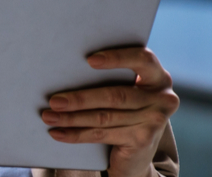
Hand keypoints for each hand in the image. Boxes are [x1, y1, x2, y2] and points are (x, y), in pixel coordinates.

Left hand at [41, 47, 178, 176]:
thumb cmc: (124, 111)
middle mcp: (162, 97)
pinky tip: (58, 133)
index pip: (142, 59)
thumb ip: (110, 78)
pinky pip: (102, 134)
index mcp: (157, 76)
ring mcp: (155, 120)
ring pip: (104, 117)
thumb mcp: (124, 90)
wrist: (137, 153)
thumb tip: (64, 69)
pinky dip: (76, 134)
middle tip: (53, 100)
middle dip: (80, 98)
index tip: (90, 60)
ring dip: (72, 118)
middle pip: (115, 95)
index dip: (117, 58)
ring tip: (49, 116)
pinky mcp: (143, 140)